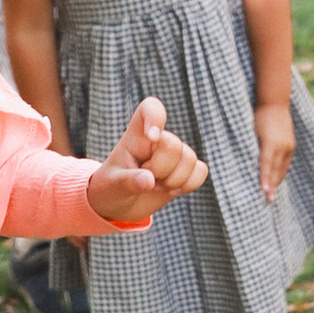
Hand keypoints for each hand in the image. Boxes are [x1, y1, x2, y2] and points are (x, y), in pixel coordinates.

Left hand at [86, 95, 209, 223]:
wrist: (120, 204)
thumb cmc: (111, 188)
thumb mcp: (113, 186)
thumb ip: (128, 182)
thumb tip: (149, 180)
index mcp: (136, 136)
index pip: (150, 108)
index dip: (156, 117)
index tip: (152, 137)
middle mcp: (158, 139)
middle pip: (174, 145)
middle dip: (161, 170)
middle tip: (145, 180)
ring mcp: (174, 154)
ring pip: (190, 159)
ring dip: (173, 181)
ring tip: (155, 185)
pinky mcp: (186, 168)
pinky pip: (201, 171)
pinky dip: (188, 185)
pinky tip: (171, 189)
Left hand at [254, 102, 295, 200]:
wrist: (274, 102)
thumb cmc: (258, 116)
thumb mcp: (252, 132)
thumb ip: (253, 149)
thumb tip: (249, 165)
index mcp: (271, 143)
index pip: (266, 165)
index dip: (265, 179)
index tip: (264, 191)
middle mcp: (282, 146)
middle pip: (276, 170)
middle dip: (272, 185)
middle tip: (269, 200)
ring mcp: (289, 146)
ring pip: (282, 168)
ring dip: (277, 180)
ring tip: (272, 193)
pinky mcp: (291, 145)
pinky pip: (286, 163)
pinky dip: (281, 172)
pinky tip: (276, 178)